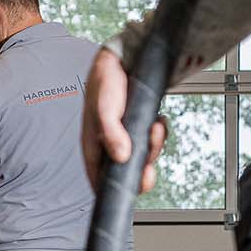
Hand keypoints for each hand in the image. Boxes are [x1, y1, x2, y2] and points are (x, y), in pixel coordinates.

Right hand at [82, 48, 168, 193]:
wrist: (124, 58)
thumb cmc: (106, 80)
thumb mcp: (105, 107)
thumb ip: (111, 132)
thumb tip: (121, 157)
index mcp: (93, 145)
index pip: (99, 178)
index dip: (113, 190)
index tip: (129, 191)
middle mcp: (109, 145)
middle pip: (126, 172)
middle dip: (141, 169)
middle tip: (149, 161)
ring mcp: (125, 138)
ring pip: (142, 157)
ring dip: (153, 147)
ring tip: (154, 128)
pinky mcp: (139, 129)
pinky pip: (152, 142)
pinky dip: (158, 135)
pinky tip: (156, 122)